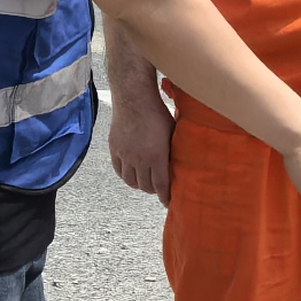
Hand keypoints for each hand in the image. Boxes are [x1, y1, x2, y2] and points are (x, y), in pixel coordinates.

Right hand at [105, 81, 172, 200]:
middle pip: (145, 186)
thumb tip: (186, 164)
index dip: (166, 197)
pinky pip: (119, 170)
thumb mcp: (173, 132)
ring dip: (139, 184)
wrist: (134, 97)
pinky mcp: (114, 148)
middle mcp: (139, 159)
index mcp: (156, 157)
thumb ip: (175, 151)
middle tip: (158, 188)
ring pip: (130, 181)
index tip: (169, 203)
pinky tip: (132, 173)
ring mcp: (124, 155)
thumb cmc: (158, 112)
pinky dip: (126, 175)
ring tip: (145, 181)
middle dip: (153, 190)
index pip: (161, 186)